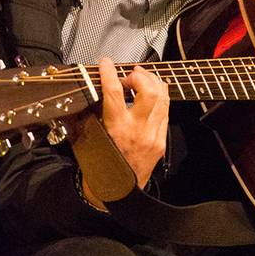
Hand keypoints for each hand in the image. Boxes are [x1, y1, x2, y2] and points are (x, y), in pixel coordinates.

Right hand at [96, 58, 167, 186]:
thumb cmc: (99, 165)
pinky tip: (151, 95)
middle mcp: (137, 131)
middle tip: (130, 74)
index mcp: (115, 129)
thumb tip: (97, 89)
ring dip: (153, 82)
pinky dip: (159, 98)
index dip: (109, 72)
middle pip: (149, 91)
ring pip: (163, 98)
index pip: (114, 92)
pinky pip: (165, 112)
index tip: (106, 63)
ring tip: (141, 78)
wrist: (116, 192)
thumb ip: (95, 112)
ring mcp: (153, 136)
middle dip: (140, 76)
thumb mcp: (89, 136)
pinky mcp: (161, 142)